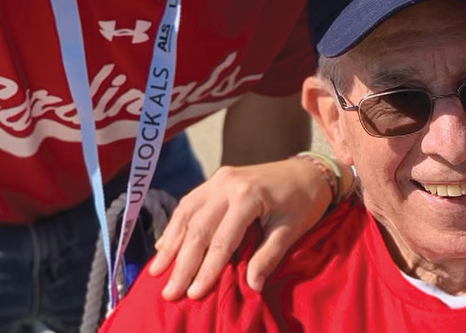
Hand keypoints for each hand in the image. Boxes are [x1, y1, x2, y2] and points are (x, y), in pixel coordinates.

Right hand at [149, 157, 333, 298]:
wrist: (308, 171)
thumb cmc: (303, 202)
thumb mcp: (291, 230)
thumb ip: (268, 257)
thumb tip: (251, 286)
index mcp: (247, 195)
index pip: (221, 240)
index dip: (206, 269)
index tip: (193, 294)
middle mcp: (227, 184)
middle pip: (198, 229)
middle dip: (182, 264)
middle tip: (169, 292)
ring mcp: (219, 178)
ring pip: (186, 214)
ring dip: (171, 244)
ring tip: (157, 272)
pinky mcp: (216, 179)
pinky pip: (189, 203)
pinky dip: (175, 226)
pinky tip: (165, 245)